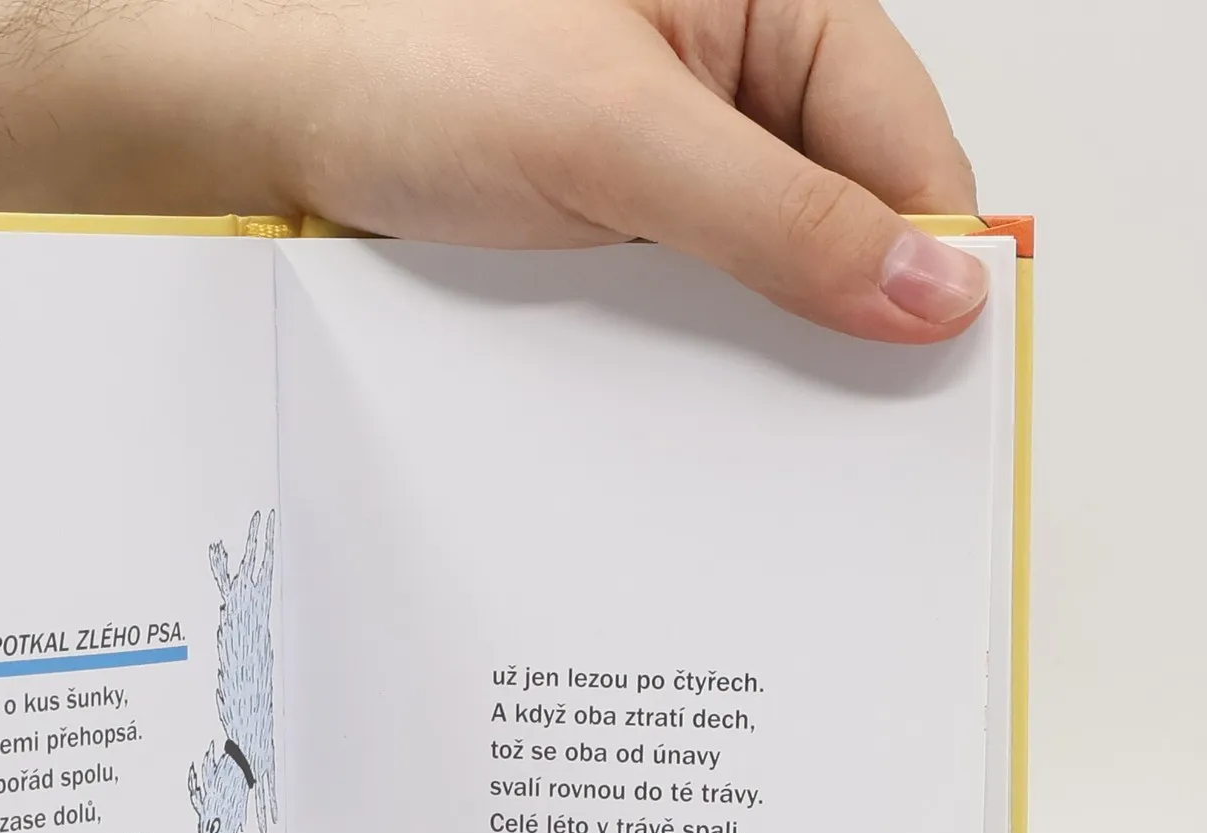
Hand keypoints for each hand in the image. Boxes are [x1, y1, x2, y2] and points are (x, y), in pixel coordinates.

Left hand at [248, 0, 985, 339]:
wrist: (269, 115)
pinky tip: (670, 394)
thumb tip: (931, 281)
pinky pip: (685, 297)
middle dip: (842, 308)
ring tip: (741, 411)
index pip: (904, 139)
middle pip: (845, 211)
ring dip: (756, 341)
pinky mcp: (612, 220)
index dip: (931, 250)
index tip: (937, 359)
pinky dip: (685, 350)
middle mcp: (729, 75)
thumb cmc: (412, 60)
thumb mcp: (618, 137)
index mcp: (768, 1)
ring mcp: (670, 154)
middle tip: (841, 417)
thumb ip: (780, 215)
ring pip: (763, 268)